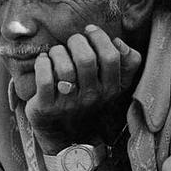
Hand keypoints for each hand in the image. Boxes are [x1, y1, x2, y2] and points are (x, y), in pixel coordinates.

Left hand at [25, 24, 141, 153]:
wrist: (71, 139)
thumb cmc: (92, 102)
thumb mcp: (116, 86)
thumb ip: (128, 63)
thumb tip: (119, 41)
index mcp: (110, 89)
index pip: (111, 56)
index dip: (99, 38)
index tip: (89, 31)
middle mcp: (92, 97)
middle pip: (86, 59)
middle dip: (76, 42)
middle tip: (72, 42)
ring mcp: (69, 103)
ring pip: (64, 68)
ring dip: (58, 52)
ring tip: (57, 53)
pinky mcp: (47, 107)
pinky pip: (44, 79)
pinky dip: (42, 64)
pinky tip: (44, 61)